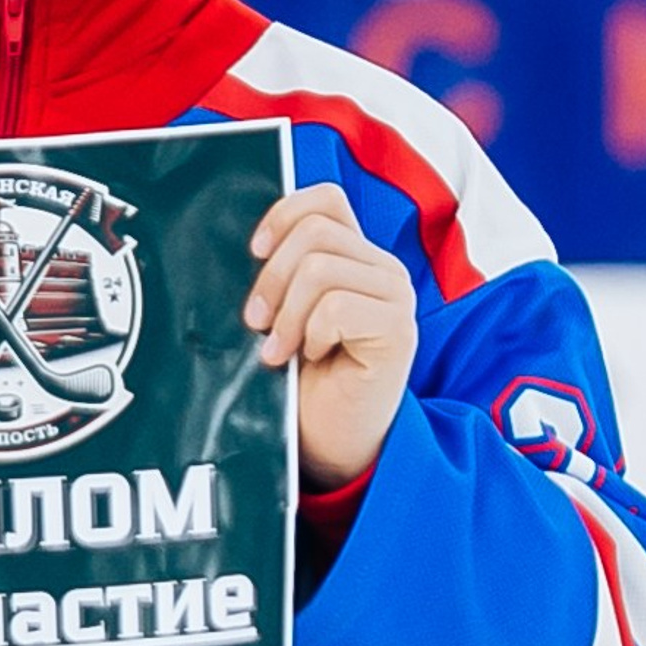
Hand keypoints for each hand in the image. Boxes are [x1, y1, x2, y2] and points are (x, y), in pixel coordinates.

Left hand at [245, 183, 417, 489]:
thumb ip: (280, 272)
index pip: (326, 199)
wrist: (329, 445)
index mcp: (356, 258)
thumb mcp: (283, 315)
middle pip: (314, 232)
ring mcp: (397, 298)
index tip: (253, 253)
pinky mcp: (400, 331)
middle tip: (257, 324)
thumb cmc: (303, 383)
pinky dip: (311, 334)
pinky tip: (313, 359)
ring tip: (281, 350)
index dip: (283, 216)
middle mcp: (383, 270)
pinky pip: (337, 307)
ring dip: (288, 315)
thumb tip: (245, 241)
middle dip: (271, 279)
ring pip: (320, 268)